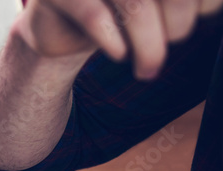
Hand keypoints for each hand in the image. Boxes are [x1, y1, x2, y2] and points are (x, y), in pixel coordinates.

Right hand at [17, 0, 218, 78]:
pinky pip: (93, 17)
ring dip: (149, 44)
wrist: (57, 30)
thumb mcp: (156, 5)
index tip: (201, 15)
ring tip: (148, 69)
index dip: (203, 2)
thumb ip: (182, 3)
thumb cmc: (115, 14)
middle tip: (173, 45)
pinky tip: (119, 55)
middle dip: (179, 24)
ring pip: (134, 3)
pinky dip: (112, 40)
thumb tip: (207, 8)